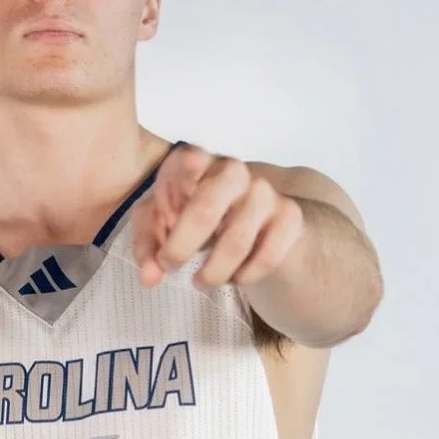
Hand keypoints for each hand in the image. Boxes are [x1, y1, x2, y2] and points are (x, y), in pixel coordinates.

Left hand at [129, 144, 303, 288]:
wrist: (257, 227)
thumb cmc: (197, 218)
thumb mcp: (162, 227)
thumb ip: (148, 246)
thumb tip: (149, 277)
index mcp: (196, 164)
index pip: (191, 157)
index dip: (188, 163)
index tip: (188, 164)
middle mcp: (232, 171)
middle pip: (206, 208)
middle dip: (181, 246)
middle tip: (171, 266)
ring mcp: (264, 193)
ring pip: (236, 242)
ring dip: (213, 272)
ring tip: (201, 281)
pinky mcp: (289, 217)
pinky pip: (267, 257)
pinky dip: (245, 276)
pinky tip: (235, 276)